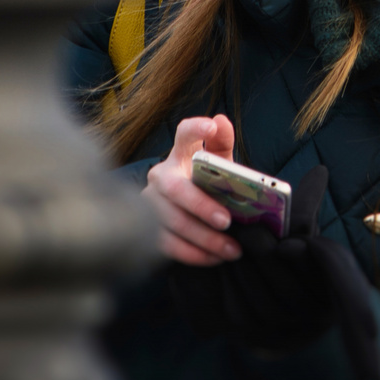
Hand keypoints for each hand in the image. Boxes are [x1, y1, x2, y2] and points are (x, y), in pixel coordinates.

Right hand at [143, 114, 241, 266]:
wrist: (187, 217)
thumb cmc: (205, 186)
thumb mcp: (218, 165)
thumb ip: (222, 145)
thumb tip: (221, 120)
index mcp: (181, 154)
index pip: (184, 133)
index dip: (196, 129)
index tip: (211, 127)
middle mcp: (160, 176)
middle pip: (176, 188)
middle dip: (201, 206)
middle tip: (227, 221)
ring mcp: (149, 203)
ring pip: (173, 221)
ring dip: (204, 238)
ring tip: (232, 249)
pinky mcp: (147, 229)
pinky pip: (168, 244)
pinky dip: (193, 254)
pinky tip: (214, 258)